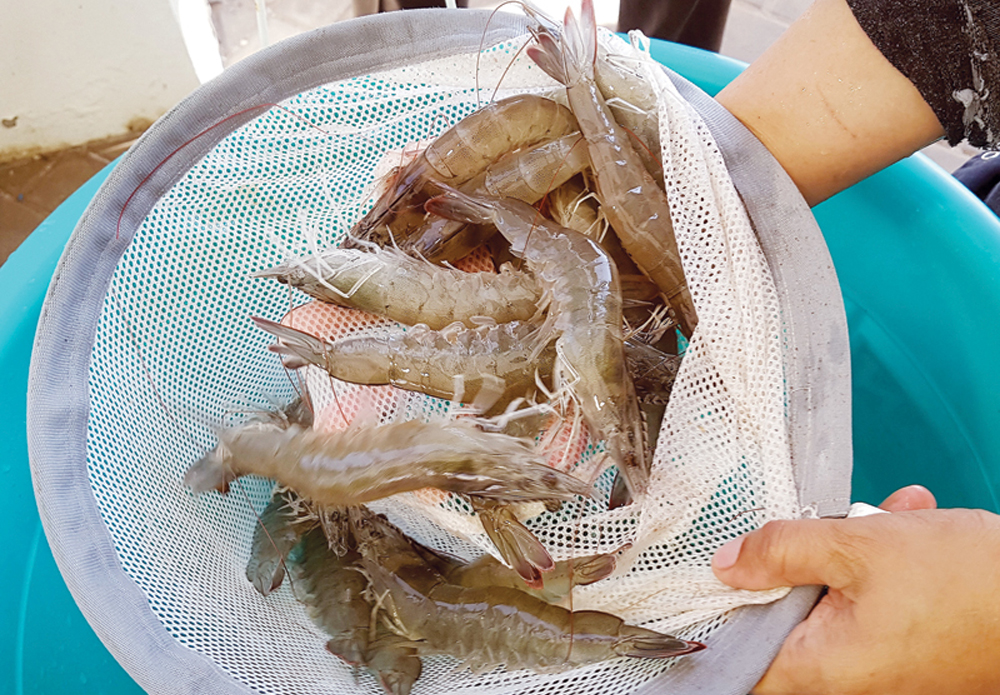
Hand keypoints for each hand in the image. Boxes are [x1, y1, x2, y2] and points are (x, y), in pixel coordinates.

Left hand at [712, 486, 999, 693]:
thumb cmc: (968, 585)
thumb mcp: (859, 548)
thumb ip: (782, 551)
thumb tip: (727, 562)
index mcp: (820, 666)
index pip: (739, 659)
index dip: (718, 617)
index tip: (714, 572)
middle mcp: (847, 676)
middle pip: (786, 613)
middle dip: (799, 558)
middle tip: (822, 522)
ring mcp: (881, 663)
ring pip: (835, 595)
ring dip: (850, 549)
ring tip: (882, 515)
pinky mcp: (909, 646)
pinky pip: (875, 599)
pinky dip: (883, 560)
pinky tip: (907, 521)